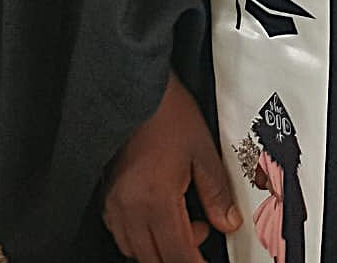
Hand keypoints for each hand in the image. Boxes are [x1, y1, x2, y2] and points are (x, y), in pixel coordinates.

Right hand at [103, 71, 242, 261]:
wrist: (136, 90)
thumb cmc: (168, 113)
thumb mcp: (202, 150)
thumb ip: (217, 192)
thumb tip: (228, 222)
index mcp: (156, 201)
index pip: (177, 255)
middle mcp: (130, 210)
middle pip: (154, 259)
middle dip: (181, 254)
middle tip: (202, 229)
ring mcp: (115, 205)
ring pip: (136, 251)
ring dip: (161, 247)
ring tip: (184, 217)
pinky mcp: (107, 197)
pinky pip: (122, 234)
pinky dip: (142, 236)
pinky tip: (159, 214)